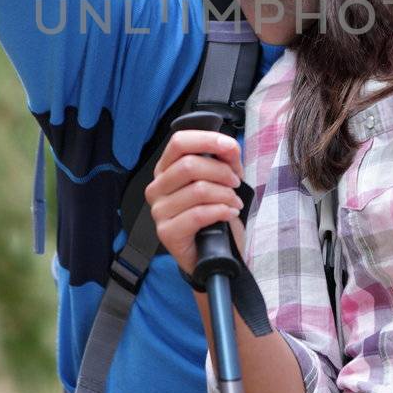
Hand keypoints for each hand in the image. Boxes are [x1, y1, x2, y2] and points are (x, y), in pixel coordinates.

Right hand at [145, 129, 246, 276]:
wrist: (215, 252)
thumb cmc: (215, 213)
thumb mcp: (224, 180)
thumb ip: (226, 159)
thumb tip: (229, 146)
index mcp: (166, 169)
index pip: (179, 142)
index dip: (207, 139)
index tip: (230, 146)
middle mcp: (157, 187)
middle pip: (189, 165)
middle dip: (221, 172)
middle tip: (235, 183)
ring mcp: (158, 211)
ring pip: (197, 190)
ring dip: (225, 195)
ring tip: (234, 203)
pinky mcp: (166, 232)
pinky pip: (198, 214)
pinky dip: (221, 211)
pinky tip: (229, 214)